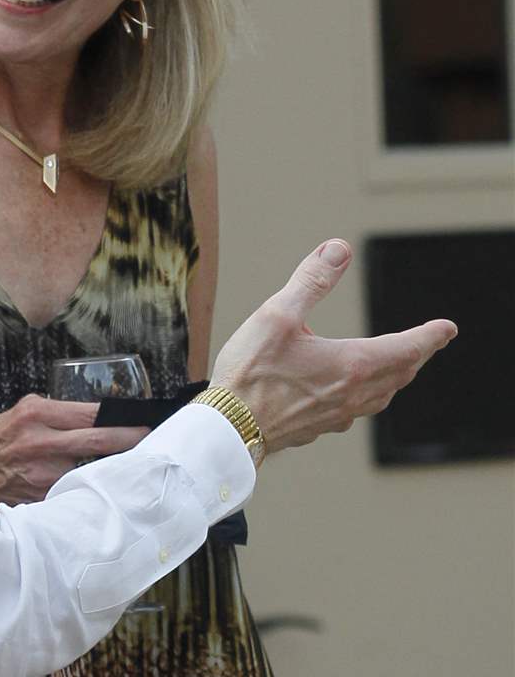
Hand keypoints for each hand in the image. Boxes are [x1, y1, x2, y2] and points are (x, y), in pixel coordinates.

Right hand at [0, 394, 149, 508]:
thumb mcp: (21, 414)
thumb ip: (55, 414)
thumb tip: (95, 416)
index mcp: (36, 413)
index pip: (91, 414)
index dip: (122, 419)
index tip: (145, 420)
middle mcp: (40, 441)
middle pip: (99, 441)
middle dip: (131, 441)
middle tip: (153, 442)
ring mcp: (41, 473)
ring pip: (90, 470)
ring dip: (110, 470)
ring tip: (129, 469)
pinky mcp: (40, 497)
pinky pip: (73, 491)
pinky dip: (87, 491)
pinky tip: (96, 492)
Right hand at [211, 239, 456, 451]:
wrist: (229, 427)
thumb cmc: (250, 372)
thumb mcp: (277, 315)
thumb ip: (311, 280)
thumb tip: (338, 249)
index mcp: (352, 365)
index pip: (407, 348)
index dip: (430, 336)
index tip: (448, 328)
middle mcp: (353, 394)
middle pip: (400, 374)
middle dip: (417, 355)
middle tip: (429, 343)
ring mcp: (338, 415)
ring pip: (382, 395)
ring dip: (397, 377)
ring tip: (399, 366)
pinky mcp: (318, 427)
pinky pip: (357, 409)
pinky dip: (370, 394)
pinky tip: (352, 392)